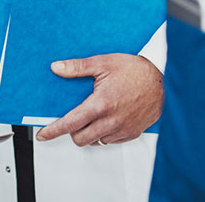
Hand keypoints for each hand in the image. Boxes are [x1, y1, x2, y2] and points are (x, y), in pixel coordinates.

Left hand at [35, 53, 163, 145]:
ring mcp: (123, 129)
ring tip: (91, 116)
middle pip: (80, 139)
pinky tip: (106, 119)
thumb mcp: (102, 63)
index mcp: (101, 104)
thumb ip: (76, 67)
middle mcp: (112, 121)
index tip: (43, 135)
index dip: (53, 131)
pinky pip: (111, 141)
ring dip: (89, 133)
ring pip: (96, 141)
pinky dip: (104, 134)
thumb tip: (56, 68)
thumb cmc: (133, 69)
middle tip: (73, 118)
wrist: (162, 77)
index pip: (70, 123)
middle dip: (72, 131)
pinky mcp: (133, 133)